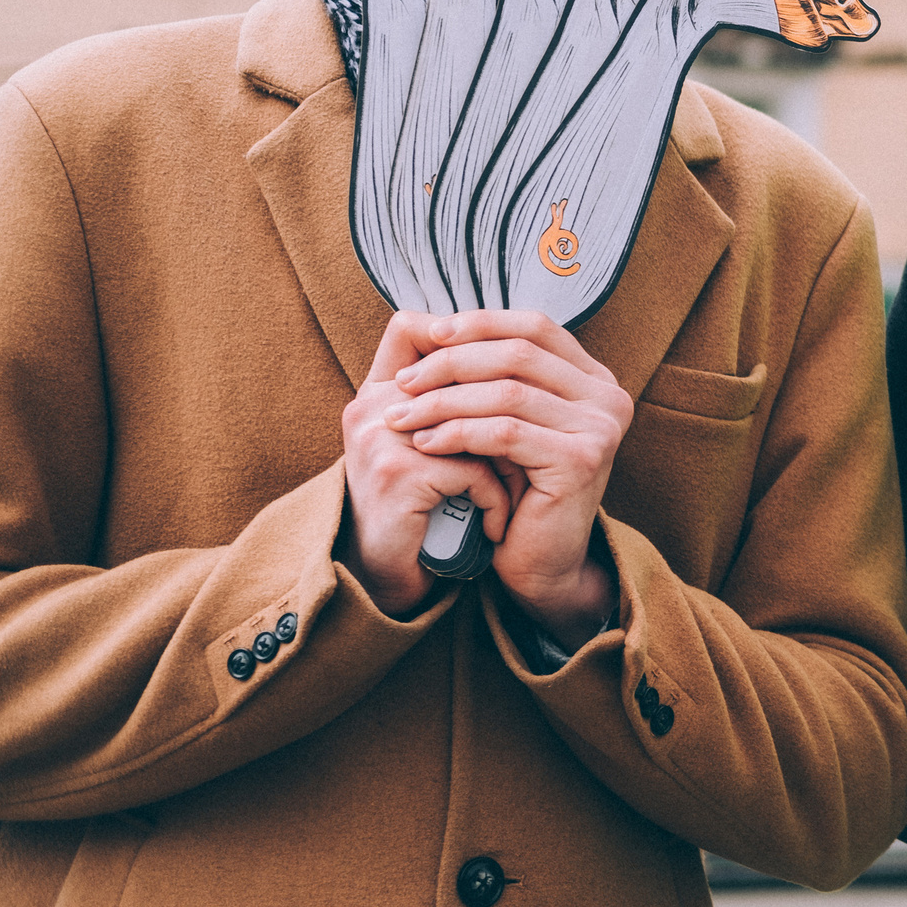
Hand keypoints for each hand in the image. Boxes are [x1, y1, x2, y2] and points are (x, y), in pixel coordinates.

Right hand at [341, 312, 515, 619]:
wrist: (388, 579)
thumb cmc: (419, 508)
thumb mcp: (432, 446)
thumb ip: (456, 401)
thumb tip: (522, 357)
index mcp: (376, 392)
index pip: (408, 327)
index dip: (460, 340)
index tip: (506, 383)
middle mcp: (371, 407)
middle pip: (457, 373)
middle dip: (507, 413)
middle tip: (535, 441)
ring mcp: (381, 439)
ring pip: (477, 424)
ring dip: (509, 461)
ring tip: (523, 483)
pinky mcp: (399, 475)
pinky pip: (474, 470)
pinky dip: (497, 500)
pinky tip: (499, 523)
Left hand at [370, 311, 628, 647]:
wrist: (540, 562)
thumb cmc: (515, 490)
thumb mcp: (502, 422)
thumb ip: (484, 375)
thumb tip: (423, 320)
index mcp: (592, 378)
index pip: (535, 326)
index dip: (480, 322)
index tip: (430, 334)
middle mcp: (607, 396)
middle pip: (519, 353)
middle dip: (451, 362)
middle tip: (401, 382)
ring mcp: (601, 428)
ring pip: (508, 392)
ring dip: (443, 401)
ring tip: (401, 417)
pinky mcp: (582, 460)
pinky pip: (506, 433)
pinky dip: (457, 433)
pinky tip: (425, 444)